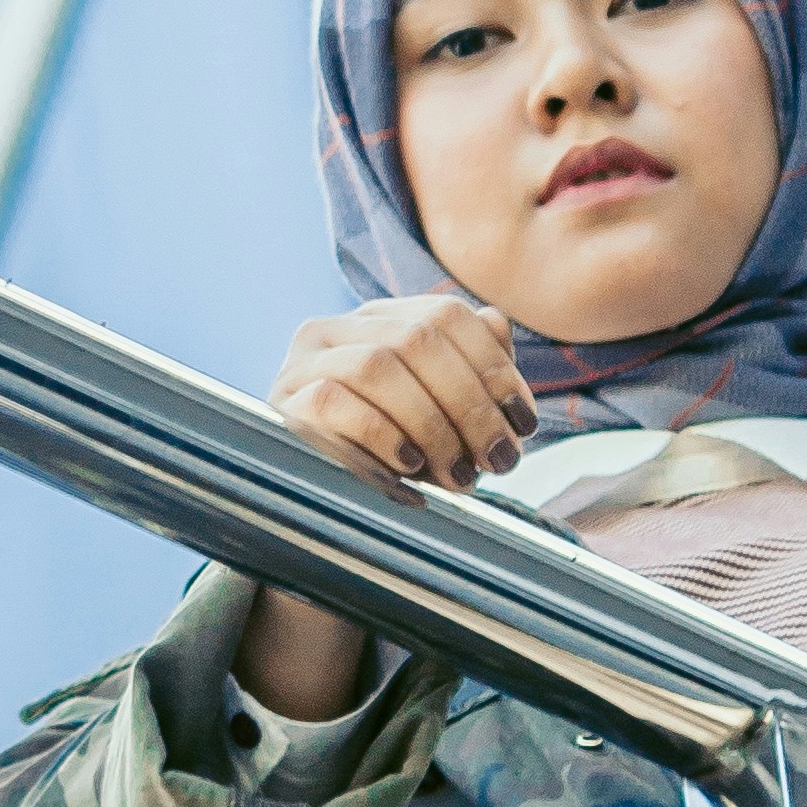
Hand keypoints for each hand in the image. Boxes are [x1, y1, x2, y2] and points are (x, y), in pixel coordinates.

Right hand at [265, 291, 535, 492]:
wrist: (302, 491)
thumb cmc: (383, 449)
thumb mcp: (435, 412)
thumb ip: (468, 365)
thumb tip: (498, 328)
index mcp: (380, 317)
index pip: (447, 315)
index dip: (494, 367)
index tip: (524, 424)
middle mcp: (338, 328)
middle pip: (417, 339)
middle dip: (470, 405)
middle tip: (499, 461)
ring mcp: (302, 362)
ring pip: (376, 367)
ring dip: (430, 425)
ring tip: (458, 476)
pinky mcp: (282, 403)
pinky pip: (333, 404)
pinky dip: (381, 438)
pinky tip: (407, 472)